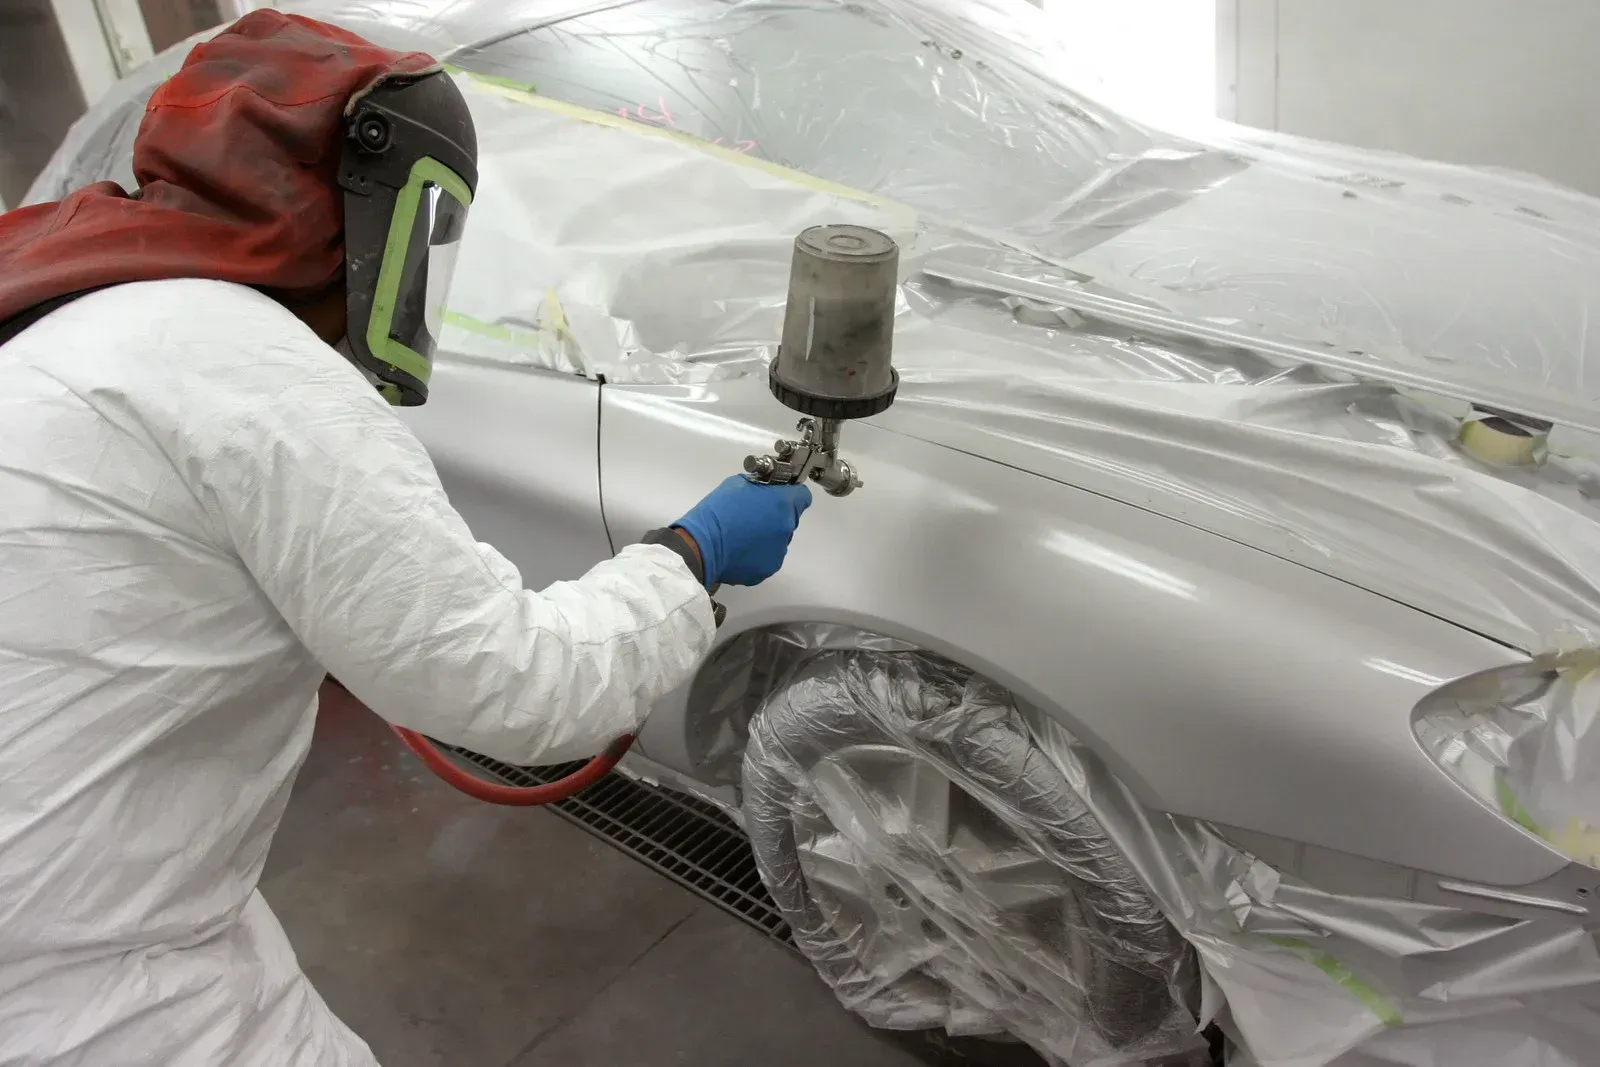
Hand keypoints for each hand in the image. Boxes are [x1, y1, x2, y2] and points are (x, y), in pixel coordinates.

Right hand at [671, 475, 812, 587]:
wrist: (701, 546)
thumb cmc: (717, 512)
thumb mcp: (737, 484)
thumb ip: (759, 486)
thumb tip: (765, 491)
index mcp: (782, 504)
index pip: (803, 496)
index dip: (791, 494)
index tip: (778, 496)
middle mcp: (786, 528)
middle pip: (790, 518)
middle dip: (776, 516)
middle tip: (753, 515)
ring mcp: (779, 551)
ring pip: (780, 539)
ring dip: (768, 536)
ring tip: (743, 535)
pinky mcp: (768, 568)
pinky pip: (768, 557)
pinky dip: (758, 553)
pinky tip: (740, 550)